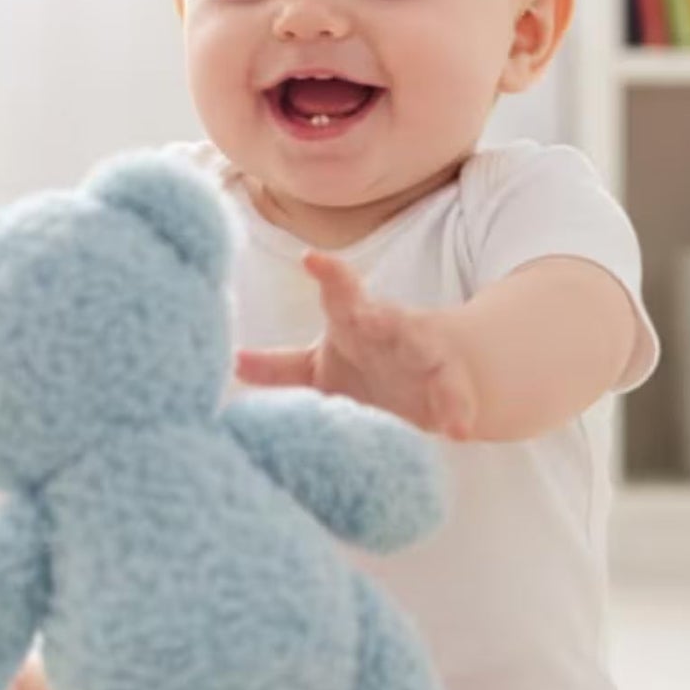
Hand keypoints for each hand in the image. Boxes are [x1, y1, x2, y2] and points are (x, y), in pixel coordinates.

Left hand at [234, 251, 477, 438]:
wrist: (435, 379)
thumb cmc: (367, 368)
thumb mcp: (319, 370)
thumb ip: (279, 369)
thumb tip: (232, 362)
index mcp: (354, 321)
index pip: (339, 294)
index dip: (329, 275)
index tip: (311, 258)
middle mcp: (390, 330)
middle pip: (382, 316)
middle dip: (374, 315)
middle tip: (366, 316)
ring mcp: (423, 354)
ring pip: (424, 348)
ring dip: (424, 356)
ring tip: (403, 355)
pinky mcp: (449, 383)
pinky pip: (454, 397)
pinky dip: (456, 411)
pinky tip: (457, 430)